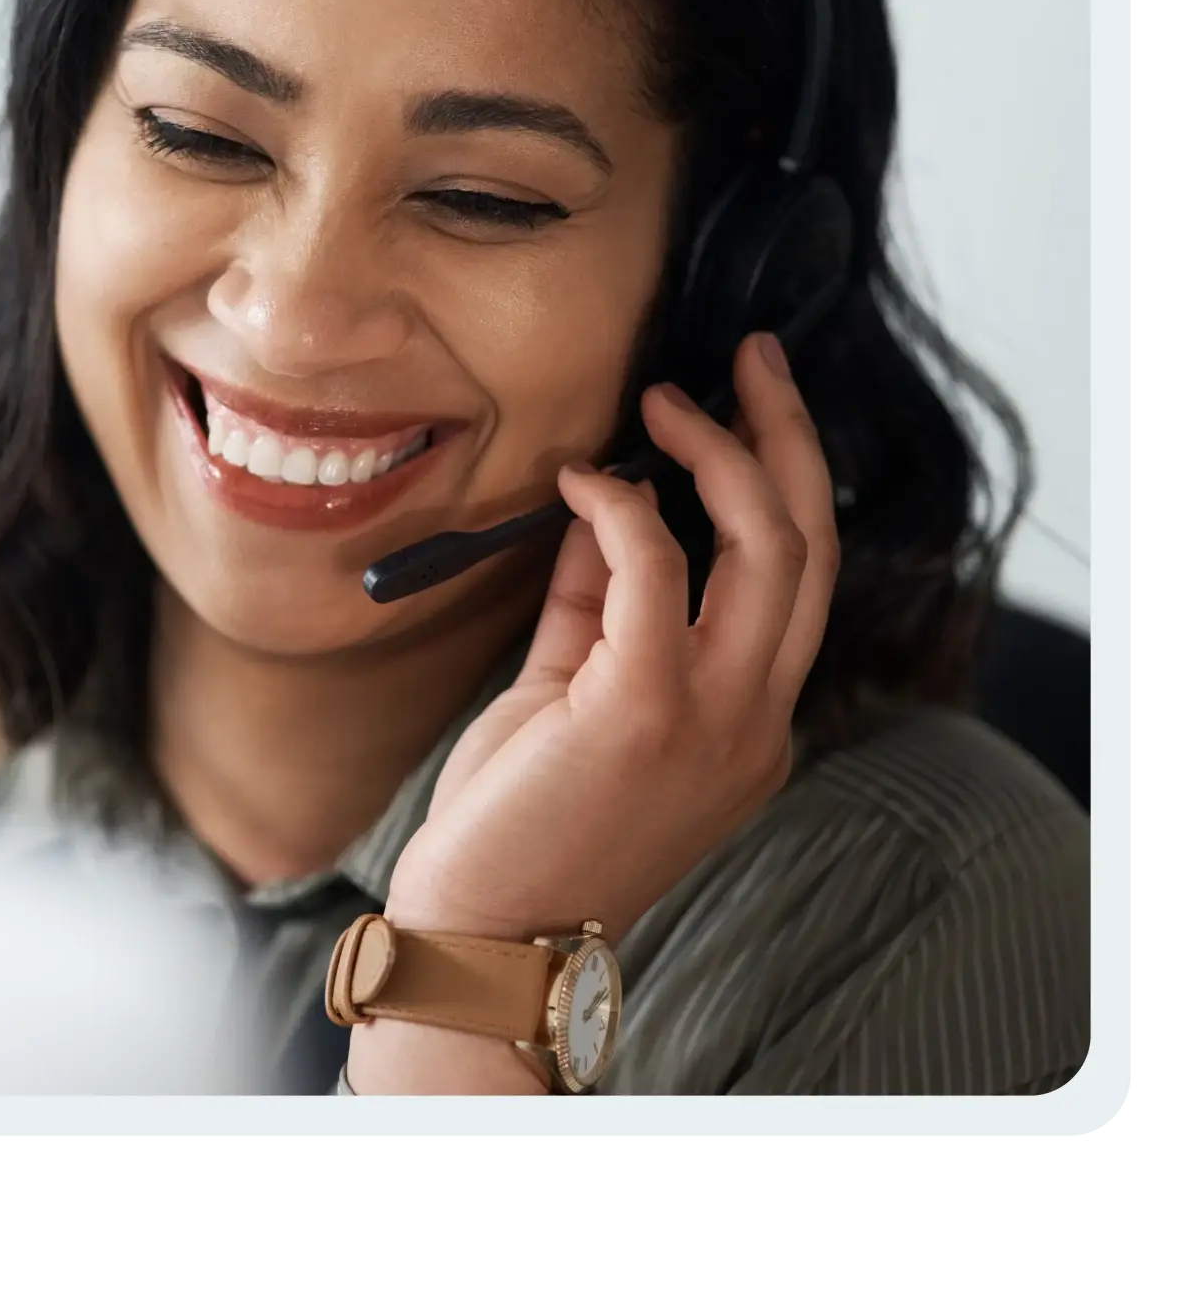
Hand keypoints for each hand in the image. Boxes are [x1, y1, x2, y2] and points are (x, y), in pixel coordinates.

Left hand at [384, 331, 839, 947]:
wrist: (481, 933)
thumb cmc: (520, 819)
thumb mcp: (570, 693)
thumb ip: (596, 602)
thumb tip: (603, 502)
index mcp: (749, 720)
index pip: (797, 577)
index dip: (782, 477)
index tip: (746, 402)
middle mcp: (755, 718)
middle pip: (810, 545)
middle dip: (785, 435)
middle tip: (747, 357)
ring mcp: (715, 718)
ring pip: (769, 546)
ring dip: (719, 452)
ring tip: (664, 400)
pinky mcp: (644, 710)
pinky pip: (658, 571)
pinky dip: (624, 507)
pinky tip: (579, 480)